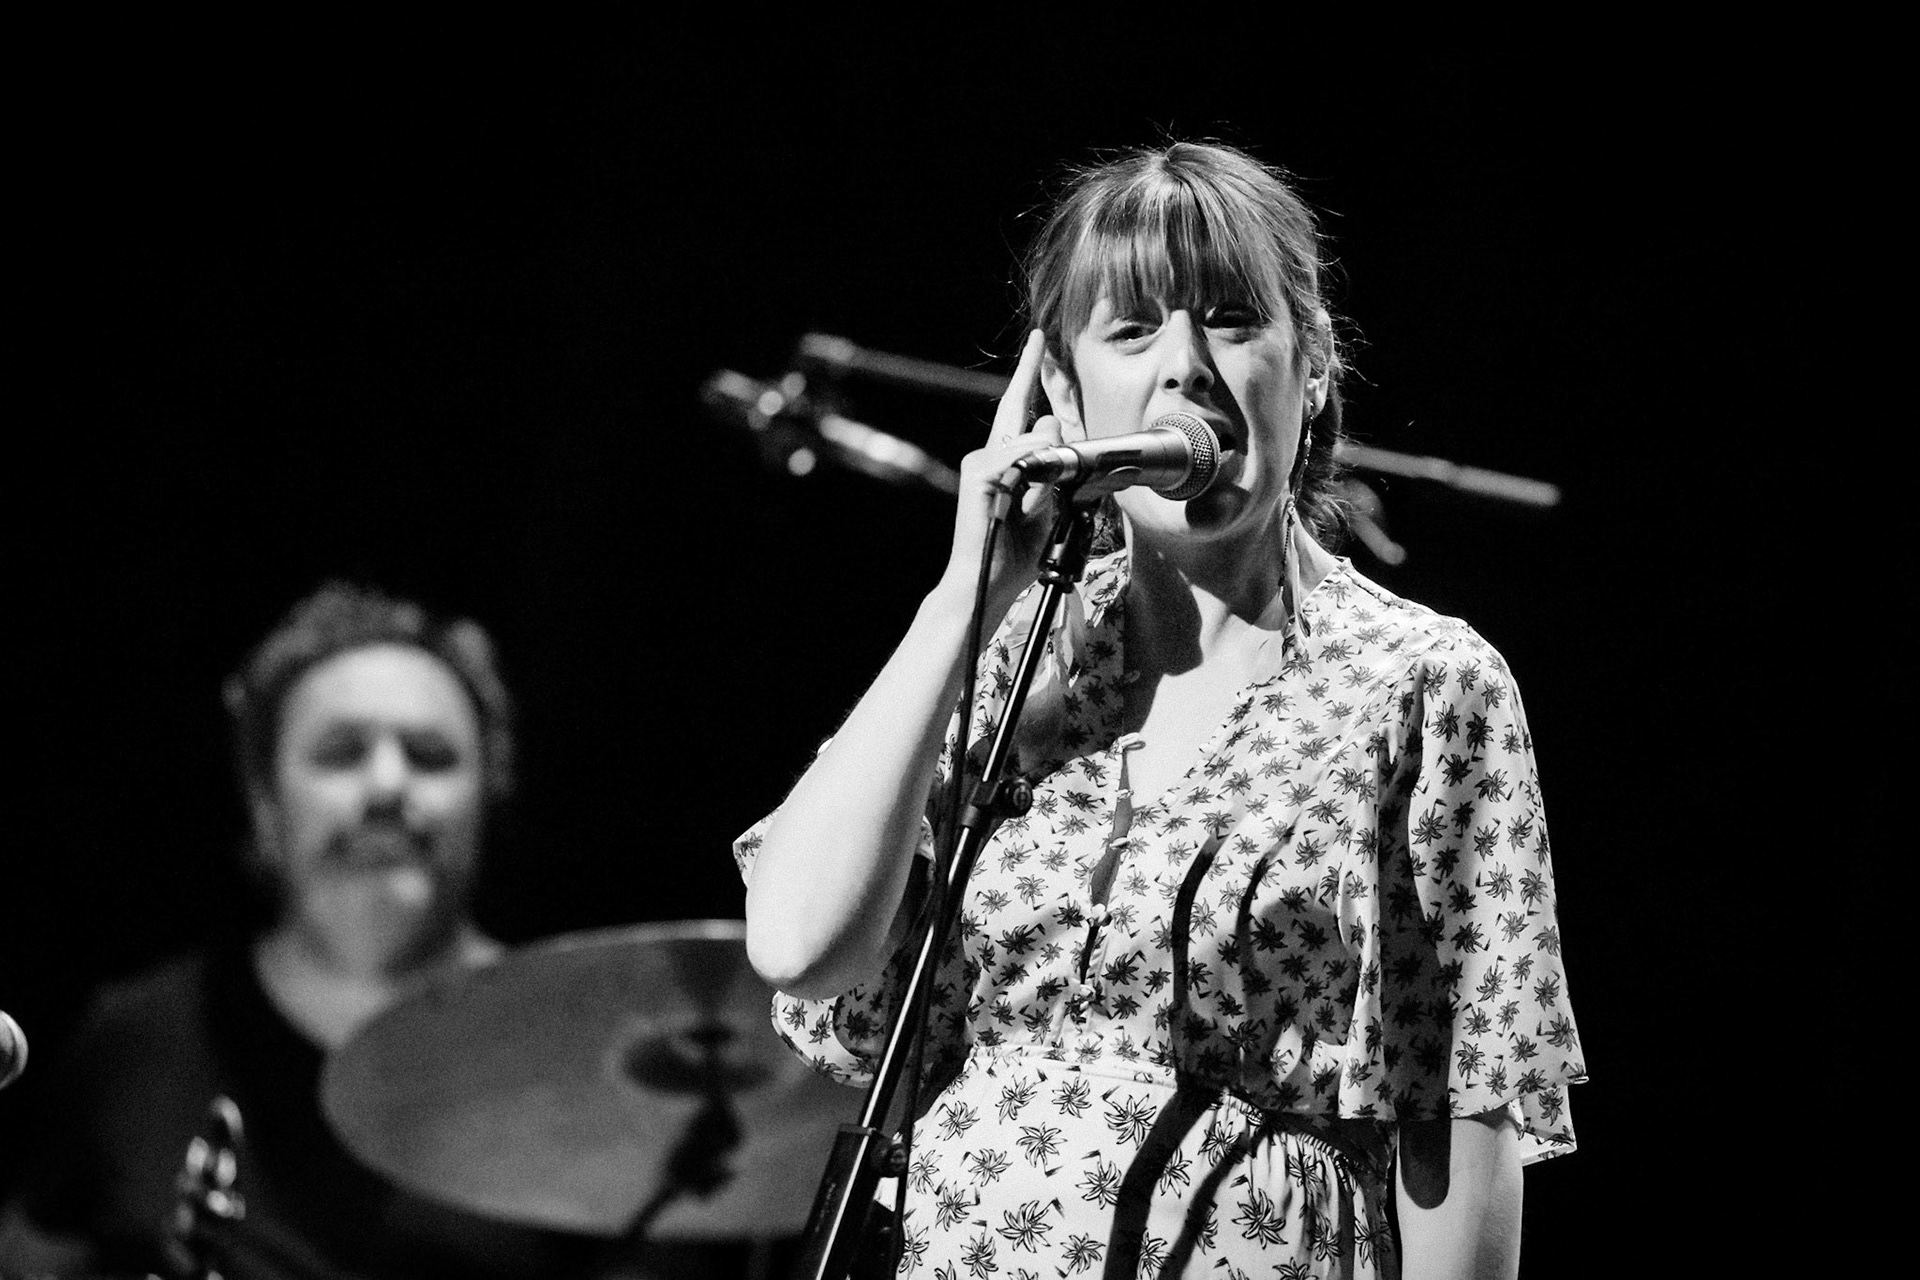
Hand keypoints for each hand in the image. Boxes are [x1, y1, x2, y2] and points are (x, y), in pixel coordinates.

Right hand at [937, 329, 1065, 620]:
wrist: (987, 582)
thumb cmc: (1014, 552)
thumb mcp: (1048, 507)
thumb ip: (1054, 469)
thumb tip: (1052, 427)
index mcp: (1007, 462)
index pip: (1020, 408)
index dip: (1030, 374)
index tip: (1038, 341)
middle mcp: (990, 455)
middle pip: (1028, 415)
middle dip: (1038, 399)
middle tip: (1039, 392)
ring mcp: (980, 462)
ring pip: (1034, 439)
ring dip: (1047, 470)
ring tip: (1031, 506)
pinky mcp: (978, 472)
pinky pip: (1021, 456)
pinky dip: (1033, 470)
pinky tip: (1024, 492)